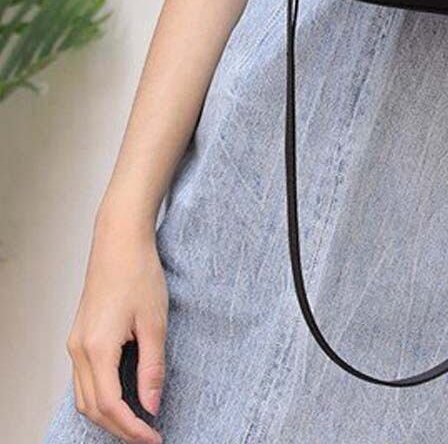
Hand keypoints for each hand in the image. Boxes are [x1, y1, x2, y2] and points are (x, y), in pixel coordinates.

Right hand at [66, 216, 166, 443]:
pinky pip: (85, 379)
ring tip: (138, 421)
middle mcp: (79, 350)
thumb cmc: (139, 273)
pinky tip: (123, 396)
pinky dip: (102, 396)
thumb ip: (153, 366)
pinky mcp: (80, 336)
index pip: (111, 406)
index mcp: (97, 349)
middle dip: (120, 428)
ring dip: (109, 415)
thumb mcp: (154, 321)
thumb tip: (152, 405)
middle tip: (149, 435)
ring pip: (85, 396)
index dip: (133, 428)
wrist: (119, 241)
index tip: (155, 437)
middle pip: (93, 408)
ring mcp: (75, 343)